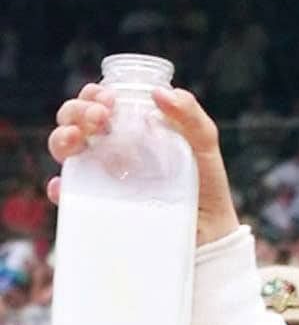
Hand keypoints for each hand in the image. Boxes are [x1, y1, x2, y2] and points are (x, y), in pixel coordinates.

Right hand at [48, 84, 238, 248]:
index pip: (95, 103)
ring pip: (64, 150)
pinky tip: (63, 185)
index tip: (108, 99)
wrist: (212, 231)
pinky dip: (60, 188)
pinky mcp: (101, 207)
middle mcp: (107, 150)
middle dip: (78, 111)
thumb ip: (191, 116)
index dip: (93, 95)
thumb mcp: (203, 144)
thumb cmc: (205, 183)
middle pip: (74, 121)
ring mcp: (101, 178)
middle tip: (101, 117)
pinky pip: (70, 197)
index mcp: (125, 129)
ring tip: (78, 138)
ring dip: (62, 138)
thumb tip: (160, 93)